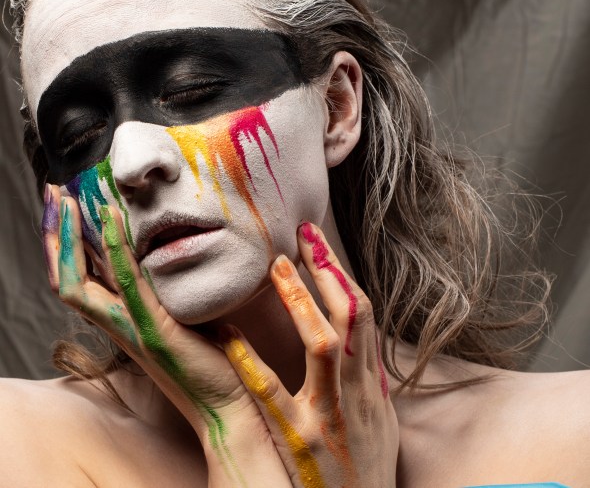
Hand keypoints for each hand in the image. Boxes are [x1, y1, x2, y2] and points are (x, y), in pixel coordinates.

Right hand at [42, 185, 290, 486]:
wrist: (224, 404)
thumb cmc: (206, 361)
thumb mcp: (176, 319)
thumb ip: (160, 294)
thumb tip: (163, 260)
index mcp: (120, 321)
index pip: (77, 279)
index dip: (61, 245)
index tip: (60, 206)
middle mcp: (116, 324)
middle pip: (64, 277)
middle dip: (51, 234)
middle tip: (50, 193)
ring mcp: (130, 327)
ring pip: (79, 281)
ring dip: (68, 236)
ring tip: (65, 198)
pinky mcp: (154, 327)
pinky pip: (127, 281)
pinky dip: (114, 248)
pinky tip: (110, 216)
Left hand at [221, 222, 398, 487]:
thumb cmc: (366, 474)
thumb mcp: (380, 425)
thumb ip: (371, 384)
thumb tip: (367, 351)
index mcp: (368, 384)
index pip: (361, 314)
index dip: (340, 274)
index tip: (317, 242)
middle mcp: (354, 391)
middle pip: (349, 317)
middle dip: (328, 271)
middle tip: (303, 231)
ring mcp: (328, 414)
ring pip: (322, 346)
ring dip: (301, 302)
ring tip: (277, 266)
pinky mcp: (300, 442)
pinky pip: (273, 396)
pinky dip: (252, 363)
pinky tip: (229, 335)